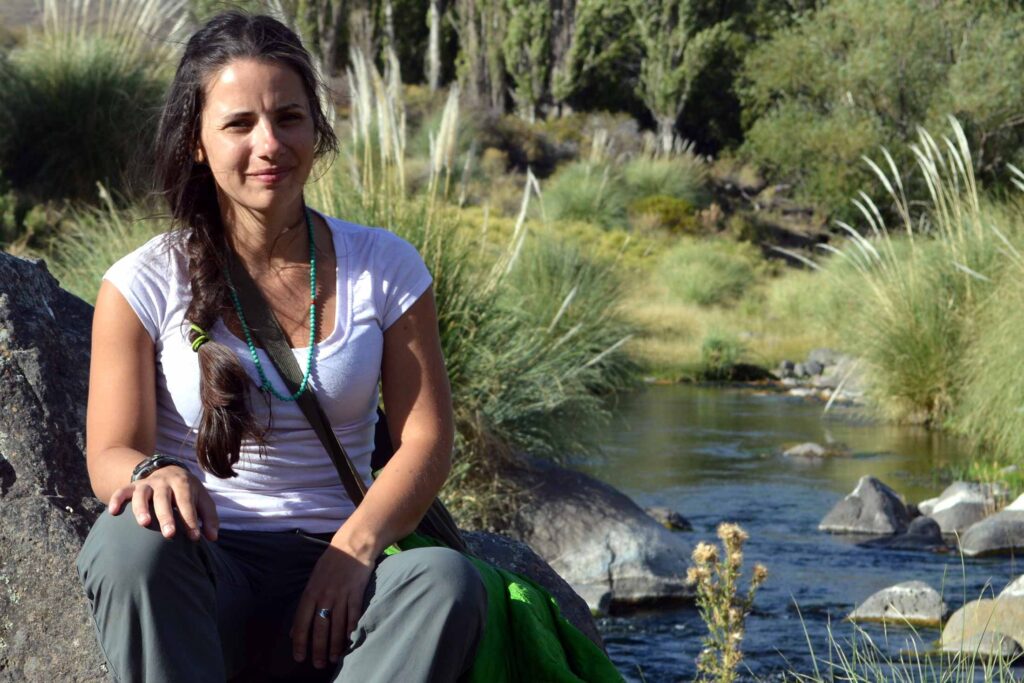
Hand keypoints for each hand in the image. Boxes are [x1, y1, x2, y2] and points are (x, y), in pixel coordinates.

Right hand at [108, 465, 218, 541]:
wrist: (168, 470)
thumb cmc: (188, 492)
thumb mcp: (202, 499)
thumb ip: (209, 518)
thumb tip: (212, 538)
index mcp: (184, 484)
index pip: (187, 503)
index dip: (191, 520)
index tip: (195, 538)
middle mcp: (164, 482)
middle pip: (164, 499)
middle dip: (167, 516)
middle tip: (169, 534)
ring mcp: (147, 484)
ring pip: (142, 494)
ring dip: (141, 507)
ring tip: (144, 523)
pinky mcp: (132, 486)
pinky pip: (121, 491)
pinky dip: (116, 499)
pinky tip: (113, 512)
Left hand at [290, 540, 374, 668]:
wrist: (353, 545)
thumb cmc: (331, 563)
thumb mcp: (313, 580)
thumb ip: (304, 605)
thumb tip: (293, 630)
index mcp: (310, 592)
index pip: (301, 622)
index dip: (300, 641)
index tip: (299, 657)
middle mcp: (324, 595)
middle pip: (320, 627)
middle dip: (318, 649)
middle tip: (317, 664)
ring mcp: (341, 594)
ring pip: (337, 625)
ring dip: (334, 644)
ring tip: (333, 658)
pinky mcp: (356, 592)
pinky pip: (353, 615)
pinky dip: (351, 629)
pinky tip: (349, 641)